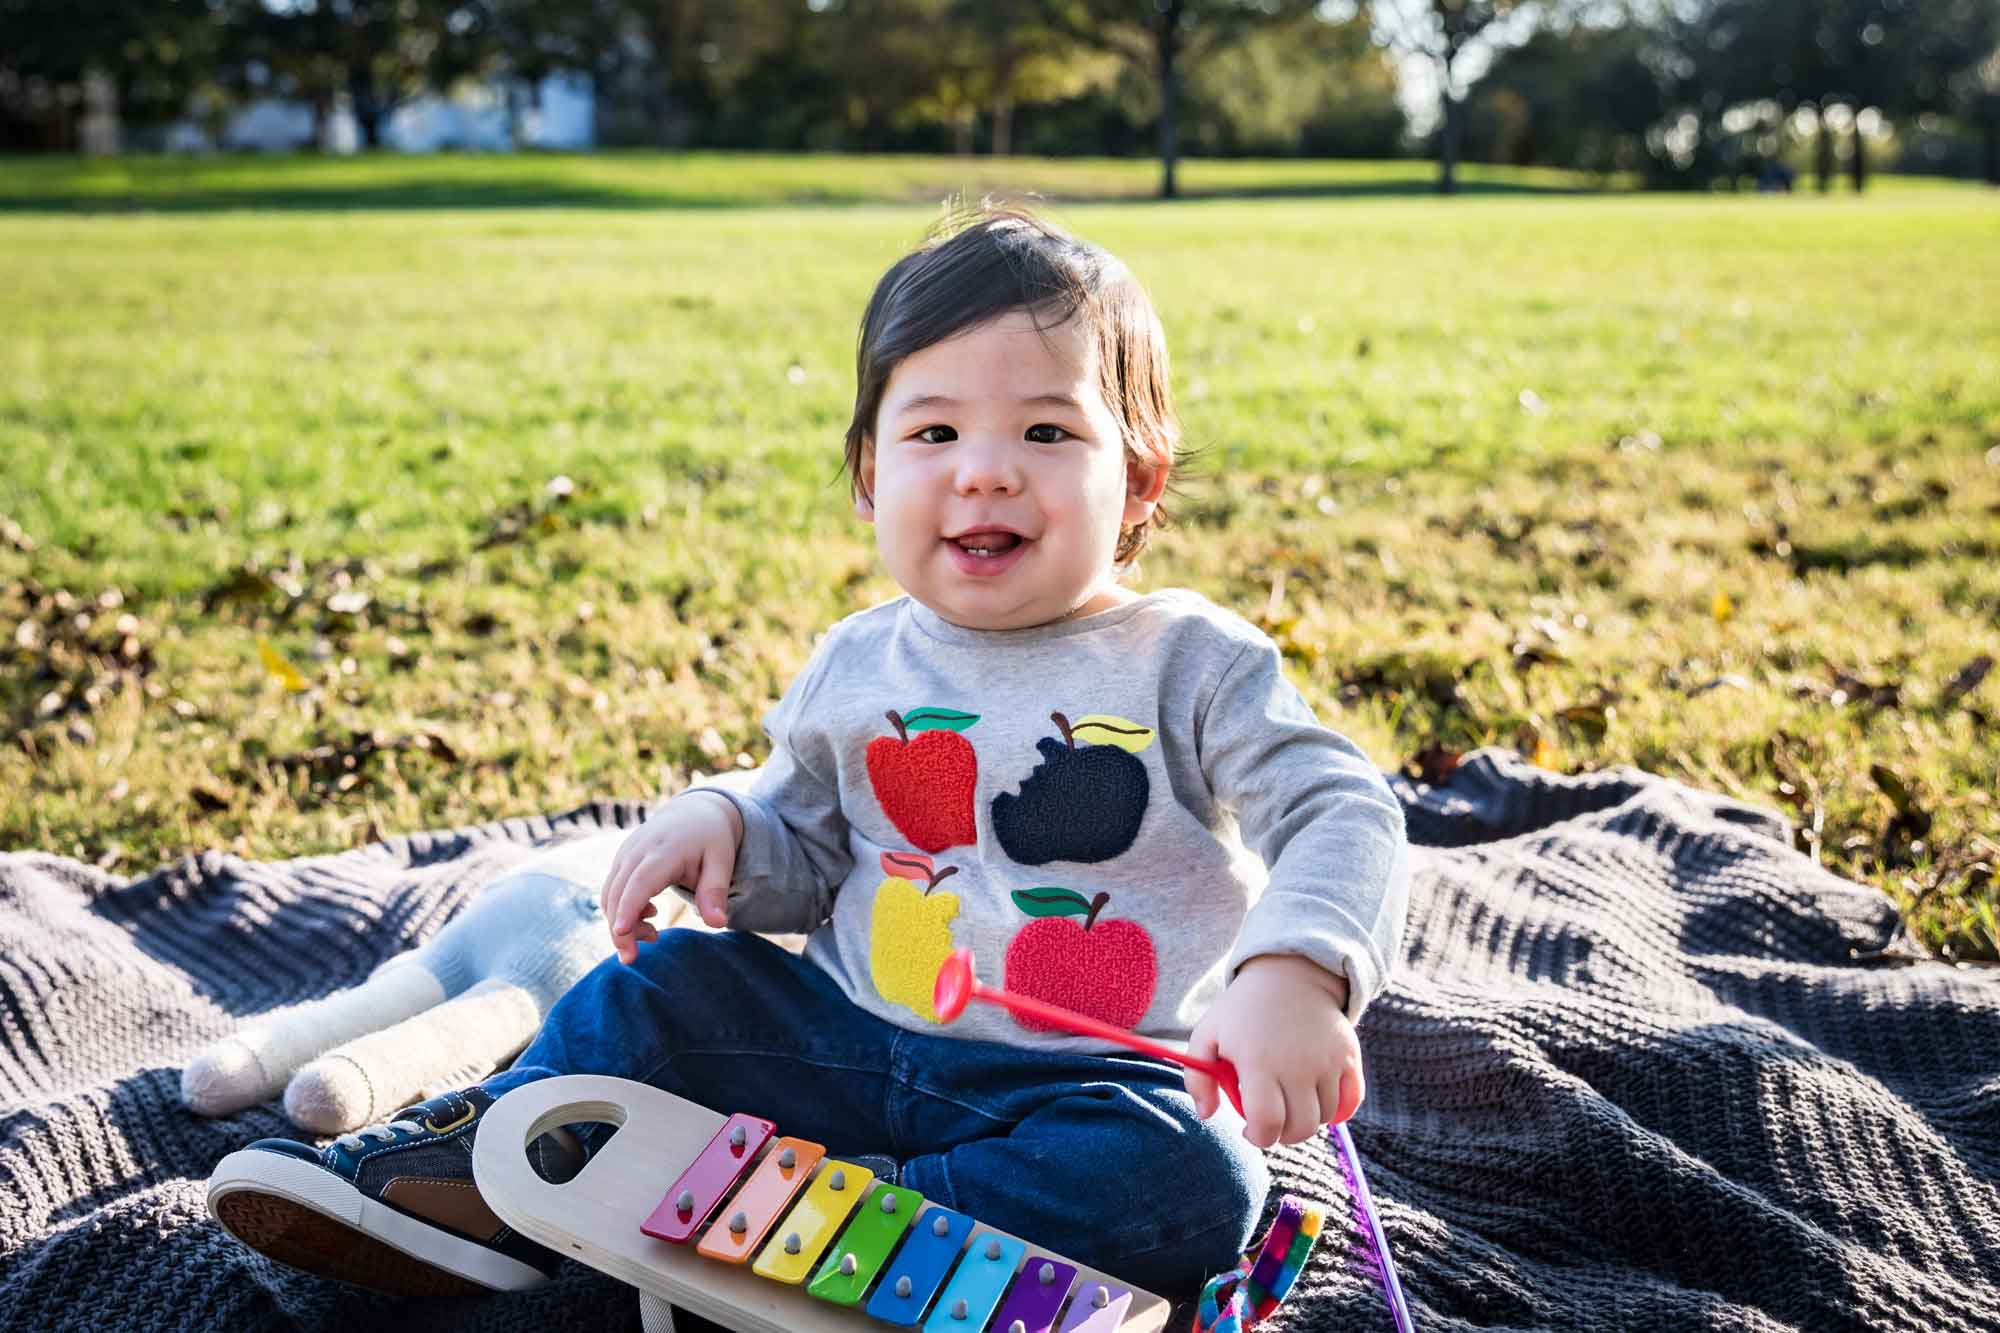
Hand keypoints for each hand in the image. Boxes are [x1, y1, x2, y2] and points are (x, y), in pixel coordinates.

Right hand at [600, 791, 743, 962]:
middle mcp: (638, 851)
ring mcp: (626, 853)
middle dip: (619, 930)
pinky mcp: (622, 859)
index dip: (628, 909)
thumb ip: (715, 893)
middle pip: (618, 894)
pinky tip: (649, 915)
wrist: (697, 810)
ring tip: (652, 935)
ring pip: (610, 894)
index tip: (622, 935)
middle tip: (632, 958)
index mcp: (664, 851)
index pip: (639, 884)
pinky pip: (612, 889)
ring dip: (621, 921)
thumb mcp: (722, 862)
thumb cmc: (712, 839)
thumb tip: (717, 924)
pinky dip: (622, 909)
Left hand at [1184, 953, 1361, 1147]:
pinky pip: (1351, 1101)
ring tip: (1290, 1103)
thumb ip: (1198, 1078)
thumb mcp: (1207, 1035)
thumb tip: (1206, 1115)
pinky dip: (1339, 1110)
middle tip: (1272, 1120)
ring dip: (1307, 1120)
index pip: (1267, 1123)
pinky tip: (1319, 1101)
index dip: (1258, 1137)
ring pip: (1324, 1117)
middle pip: (1300, 1128)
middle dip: (1283, 1135)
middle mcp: (1297, 1065)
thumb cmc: (1242, 1011)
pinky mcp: (1348, 1056)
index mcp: (1258, 1062)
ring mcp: (1327, 1061)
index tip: (1250, 1130)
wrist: (1288, 974)